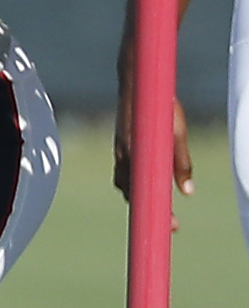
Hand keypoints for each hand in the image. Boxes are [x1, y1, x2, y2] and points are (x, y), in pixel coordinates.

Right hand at [113, 81, 191, 229]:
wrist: (136, 81)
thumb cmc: (158, 105)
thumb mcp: (177, 133)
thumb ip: (181, 162)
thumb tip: (188, 192)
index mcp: (134, 157)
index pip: (144, 195)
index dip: (160, 212)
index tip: (172, 225)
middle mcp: (122, 158)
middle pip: (131, 194)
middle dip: (148, 208)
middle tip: (169, 222)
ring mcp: (118, 151)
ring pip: (125, 183)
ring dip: (138, 195)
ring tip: (155, 203)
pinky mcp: (120, 145)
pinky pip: (124, 171)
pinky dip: (133, 181)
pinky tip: (144, 180)